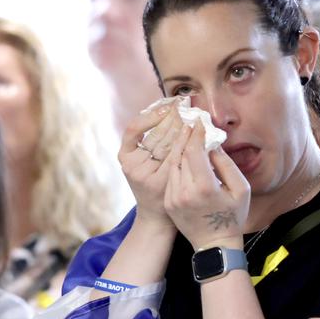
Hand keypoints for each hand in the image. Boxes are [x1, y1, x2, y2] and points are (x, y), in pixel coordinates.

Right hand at [119, 105, 184, 228]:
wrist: (158, 215)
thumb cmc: (156, 182)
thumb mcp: (146, 160)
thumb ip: (153, 140)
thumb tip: (169, 109)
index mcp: (125, 155)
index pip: (134, 128)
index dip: (151, 115)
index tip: (167, 105)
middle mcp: (131, 164)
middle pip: (154, 134)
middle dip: (171, 117)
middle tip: (185, 103)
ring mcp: (144, 174)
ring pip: (165, 144)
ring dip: (180, 127)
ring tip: (192, 115)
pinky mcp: (159, 182)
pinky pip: (174, 157)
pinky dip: (185, 145)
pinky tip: (195, 136)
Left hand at [165, 121, 250, 250]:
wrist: (214, 245)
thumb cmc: (232, 217)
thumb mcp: (240, 189)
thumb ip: (227, 164)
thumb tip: (213, 143)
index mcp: (205, 187)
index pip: (195, 151)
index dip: (197, 134)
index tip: (200, 122)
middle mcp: (185, 191)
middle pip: (181, 155)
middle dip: (187, 138)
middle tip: (192, 124)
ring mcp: (174, 198)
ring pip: (174, 164)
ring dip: (180, 150)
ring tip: (187, 138)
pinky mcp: (169, 202)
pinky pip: (171, 177)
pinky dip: (177, 165)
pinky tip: (184, 158)